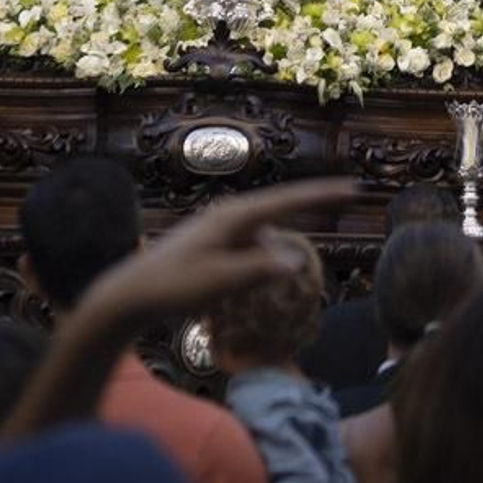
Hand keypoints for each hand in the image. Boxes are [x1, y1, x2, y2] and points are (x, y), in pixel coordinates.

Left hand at [90, 177, 355, 325]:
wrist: (129, 295)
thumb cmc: (173, 288)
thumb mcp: (220, 283)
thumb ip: (259, 270)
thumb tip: (296, 260)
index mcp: (233, 216)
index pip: (287, 199)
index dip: (321, 194)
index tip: (353, 186)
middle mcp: (228, 216)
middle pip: (280, 210)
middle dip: (309, 209)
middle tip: (345, 200)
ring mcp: (219, 230)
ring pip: (264, 235)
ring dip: (277, 250)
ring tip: (286, 270)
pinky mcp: (212, 246)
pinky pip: (248, 249)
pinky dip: (260, 262)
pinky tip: (254, 284)